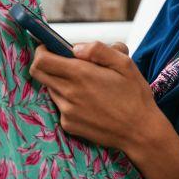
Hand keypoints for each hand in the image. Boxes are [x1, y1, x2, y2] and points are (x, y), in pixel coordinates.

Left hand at [30, 41, 178, 178]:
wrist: (139, 131)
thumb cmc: (135, 95)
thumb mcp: (125, 64)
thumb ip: (99, 50)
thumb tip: (75, 48)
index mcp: (81, 74)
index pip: (42, 60)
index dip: (42, 50)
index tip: (50, 47)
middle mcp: (69, 93)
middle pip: (38, 74)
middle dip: (45, 63)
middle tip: (63, 61)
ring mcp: (67, 111)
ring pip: (50, 89)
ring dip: (60, 81)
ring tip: (86, 84)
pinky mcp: (69, 124)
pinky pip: (60, 106)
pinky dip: (69, 99)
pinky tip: (90, 101)